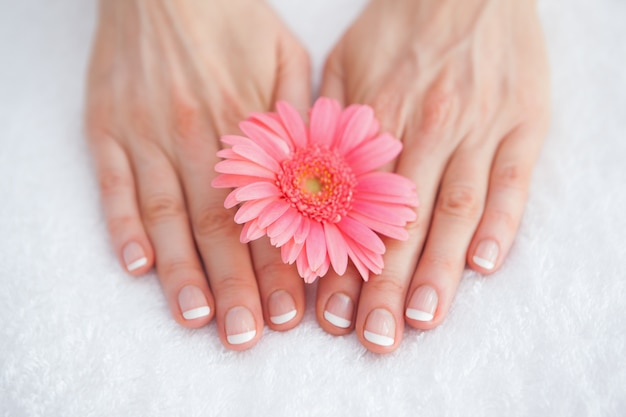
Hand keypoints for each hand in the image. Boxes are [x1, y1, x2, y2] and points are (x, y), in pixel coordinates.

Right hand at [85, 0, 310, 349]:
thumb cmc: (233, 21)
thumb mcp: (287, 62)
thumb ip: (302, 124)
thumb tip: (323, 181)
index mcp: (244, 128)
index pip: (266, 211)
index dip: (279, 265)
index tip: (290, 311)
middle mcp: (196, 139)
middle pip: (217, 226)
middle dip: (234, 286)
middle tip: (245, 335)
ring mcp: (147, 136)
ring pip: (166, 215)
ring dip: (180, 271)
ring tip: (196, 316)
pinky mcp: (107, 129)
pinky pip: (113, 183)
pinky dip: (121, 224)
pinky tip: (136, 264)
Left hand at [316, 0, 549, 351]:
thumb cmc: (399, 27)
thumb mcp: (345, 67)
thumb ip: (326, 127)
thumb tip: (305, 187)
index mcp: (379, 119)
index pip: (358, 208)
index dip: (343, 263)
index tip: (330, 311)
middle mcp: (428, 129)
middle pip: (405, 222)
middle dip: (387, 286)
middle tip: (374, 337)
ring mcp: (480, 128)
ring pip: (457, 210)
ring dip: (439, 270)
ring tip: (421, 320)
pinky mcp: (524, 123)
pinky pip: (513, 181)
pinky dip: (501, 224)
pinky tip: (484, 266)